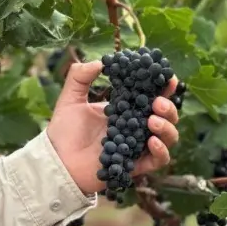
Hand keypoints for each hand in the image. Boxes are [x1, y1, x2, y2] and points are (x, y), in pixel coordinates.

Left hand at [46, 59, 179, 195]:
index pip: (152, 95)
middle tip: (157, 103)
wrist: (57, 161)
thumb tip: (100, 61)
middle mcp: (137, 126)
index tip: (168, 78)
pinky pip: (159, 160)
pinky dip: (161, 151)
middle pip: (166, 116)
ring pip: (168, 137)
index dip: (164, 86)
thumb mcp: (70, 99)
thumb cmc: (64, 131)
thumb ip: (80, 76)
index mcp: (127, 108)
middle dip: (168, 107)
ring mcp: (138, 145)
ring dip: (167, 127)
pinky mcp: (136, 164)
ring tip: (152, 121)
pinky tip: (152, 142)